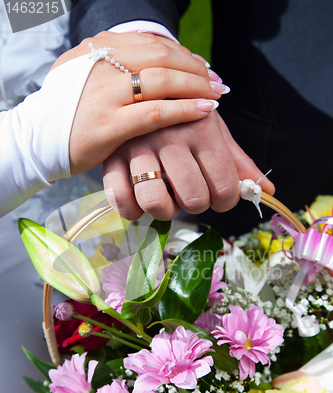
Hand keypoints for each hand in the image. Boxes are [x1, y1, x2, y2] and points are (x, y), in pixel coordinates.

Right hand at [51, 31, 222, 174]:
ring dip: (196, 86)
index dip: (183, 54)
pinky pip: (154, 113)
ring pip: (162, 81)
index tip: (202, 67)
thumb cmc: (68, 110)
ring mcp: (104, 94)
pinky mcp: (108, 124)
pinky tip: (204, 111)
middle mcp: (102, 65)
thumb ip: (114, 64)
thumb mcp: (86, 74)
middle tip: (216, 81)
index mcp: (98, 48)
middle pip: (162, 57)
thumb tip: (152, 61)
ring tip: (216, 95)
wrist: (38, 138)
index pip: (152, 43)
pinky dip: (184, 110)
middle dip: (195, 69)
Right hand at [103, 111, 275, 219]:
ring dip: (166, 211)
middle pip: (194, 199)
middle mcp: (169, 136)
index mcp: (202, 128)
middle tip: (193, 196)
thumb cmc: (183, 115)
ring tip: (167, 200)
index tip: (219, 197)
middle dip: (198, 206)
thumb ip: (238, 162)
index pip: (225, 187)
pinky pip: (121, 199)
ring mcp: (137, 146)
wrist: (139, 88)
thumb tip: (266, 193)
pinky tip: (140, 205)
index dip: (226, 202)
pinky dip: (132, 212)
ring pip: (155, 202)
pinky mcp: (111, 156)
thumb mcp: (213, 130)